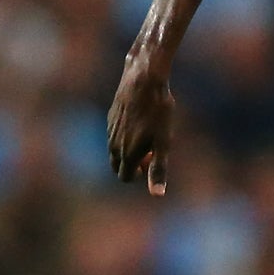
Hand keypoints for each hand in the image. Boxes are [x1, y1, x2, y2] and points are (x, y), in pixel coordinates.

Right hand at [106, 45, 175, 194]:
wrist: (143, 80)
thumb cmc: (158, 112)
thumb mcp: (164, 142)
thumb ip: (158, 169)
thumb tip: (157, 195)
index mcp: (125, 154)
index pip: (125, 177)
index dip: (140, 173)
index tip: (153, 159)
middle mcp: (113, 144)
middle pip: (118, 166)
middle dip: (133, 164)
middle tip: (152, 149)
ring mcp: (110, 130)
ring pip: (115, 150)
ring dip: (129, 149)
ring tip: (148, 134)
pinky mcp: (110, 117)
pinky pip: (115, 134)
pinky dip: (126, 135)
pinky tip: (141, 121)